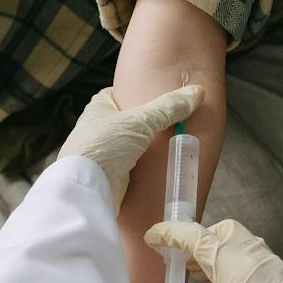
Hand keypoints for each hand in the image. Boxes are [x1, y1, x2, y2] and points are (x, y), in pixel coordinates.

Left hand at [55, 84, 202, 210]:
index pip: (115, 94)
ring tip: (167, 146)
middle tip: (168, 123)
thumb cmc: (104, 147)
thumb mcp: (141, 121)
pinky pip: (128, 168)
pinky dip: (140, 168)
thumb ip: (168, 108)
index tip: (153, 96)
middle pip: (124, 121)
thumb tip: (196, 93)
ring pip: (127, 146)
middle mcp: (95, 130)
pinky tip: (156, 169)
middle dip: (143, 124)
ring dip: (143, 148)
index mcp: (97, 109)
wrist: (87, 189)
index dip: (133, 93)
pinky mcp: (107, 176)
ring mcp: (100, 154)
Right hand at [140, 219, 282, 282]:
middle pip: (222, 231)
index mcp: (234, 263)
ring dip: (218, 256)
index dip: (169, 234)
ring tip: (200, 279)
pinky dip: (236, 270)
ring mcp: (275, 269)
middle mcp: (256, 258)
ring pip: (241, 247)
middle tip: (182, 261)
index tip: (153, 238)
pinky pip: (256, 264)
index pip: (194, 236)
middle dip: (200, 240)